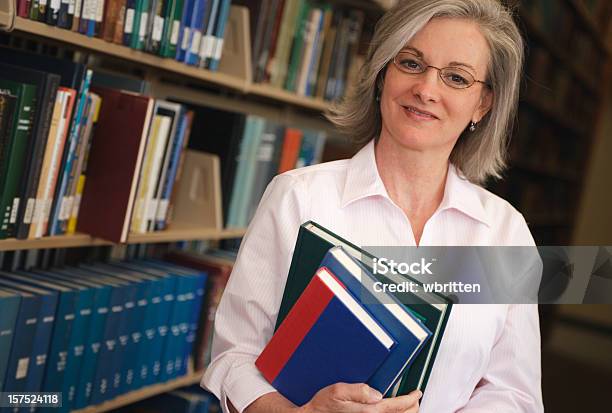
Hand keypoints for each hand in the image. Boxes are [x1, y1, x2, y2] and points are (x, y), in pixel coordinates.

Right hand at [298, 383, 421, 412]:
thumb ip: (359, 390)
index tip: (417, 393)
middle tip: (414, 398)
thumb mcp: (338, 391)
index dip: (411, 399)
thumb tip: (378, 393)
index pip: (399, 406)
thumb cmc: (323, 406)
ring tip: (405, 405)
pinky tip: (389, 411)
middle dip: (412, 407)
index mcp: (369, 412)